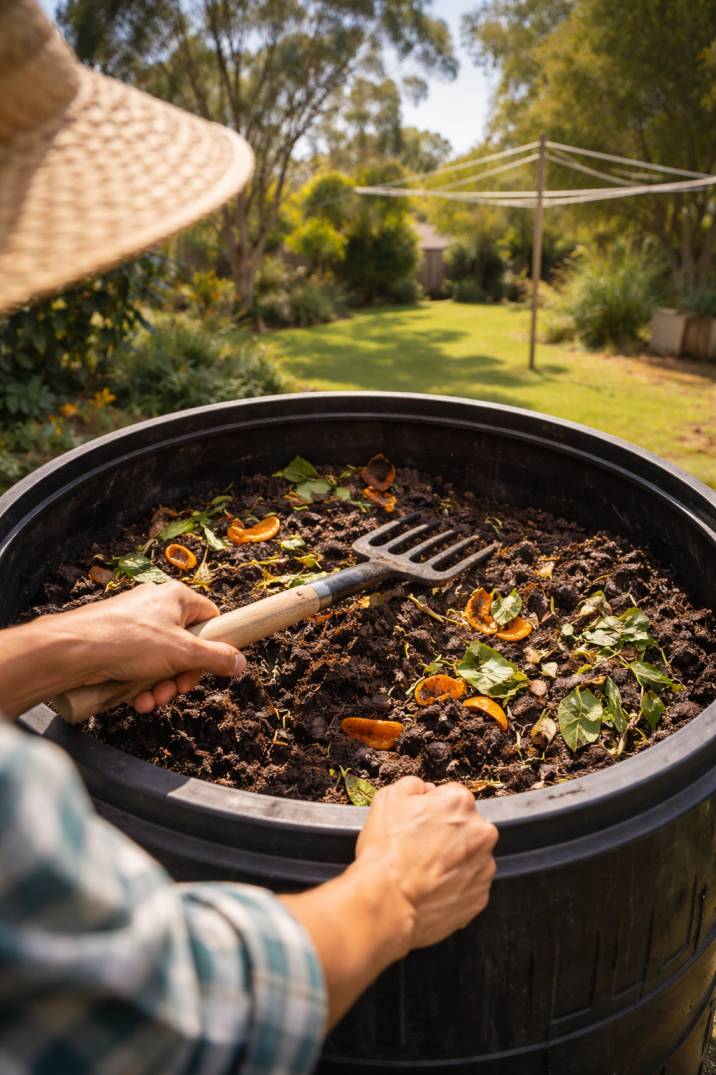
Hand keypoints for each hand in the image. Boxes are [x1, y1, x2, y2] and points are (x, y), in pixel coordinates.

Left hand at [47, 581, 244, 712]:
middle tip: (175, 691)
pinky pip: (139, 666)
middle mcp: (156, 607)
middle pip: (186, 645)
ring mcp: (135, 625)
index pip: (210, 617)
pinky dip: (141, 685)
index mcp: (176, 597)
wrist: (72, 651)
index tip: (205, 669)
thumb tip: (242, 662)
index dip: (212, 647)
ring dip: (161, 686)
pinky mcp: (116, 643)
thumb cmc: (128, 642)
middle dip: (181, 676)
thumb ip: (216, 658)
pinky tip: (135, 700)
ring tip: (150, 700)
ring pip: (162, 661)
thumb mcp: (183, 653)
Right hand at [355, 776, 497, 951]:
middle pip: (465, 825)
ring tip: (424, 869)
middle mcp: (480, 832)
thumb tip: (423, 789)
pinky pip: (470, 883)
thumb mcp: (388, 799)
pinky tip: (432, 886)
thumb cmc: (387, 853)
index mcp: (459, 803)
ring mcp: (484, 866)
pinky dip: (455, 884)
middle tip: (420, 846)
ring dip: (453, 859)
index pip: (452, 796)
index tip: (421, 821)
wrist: (387, 902)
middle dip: (447, 833)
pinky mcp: (481, 896)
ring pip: (470, 855)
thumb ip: (412, 785)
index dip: (432, 807)